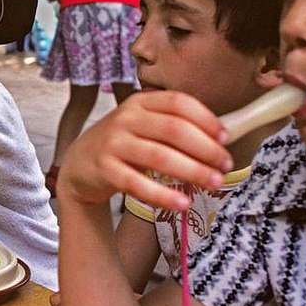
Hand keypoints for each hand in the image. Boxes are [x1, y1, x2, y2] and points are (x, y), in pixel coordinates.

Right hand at [56, 91, 231, 212]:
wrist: (80, 164)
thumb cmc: (122, 144)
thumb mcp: (144, 126)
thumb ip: (174, 127)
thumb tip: (221, 141)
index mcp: (140, 102)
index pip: (179, 103)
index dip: (206, 119)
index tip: (226, 138)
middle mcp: (126, 118)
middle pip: (174, 129)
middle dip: (206, 149)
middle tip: (226, 166)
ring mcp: (113, 143)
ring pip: (160, 156)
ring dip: (193, 171)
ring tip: (213, 183)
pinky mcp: (105, 169)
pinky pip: (138, 184)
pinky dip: (163, 195)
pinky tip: (182, 203)